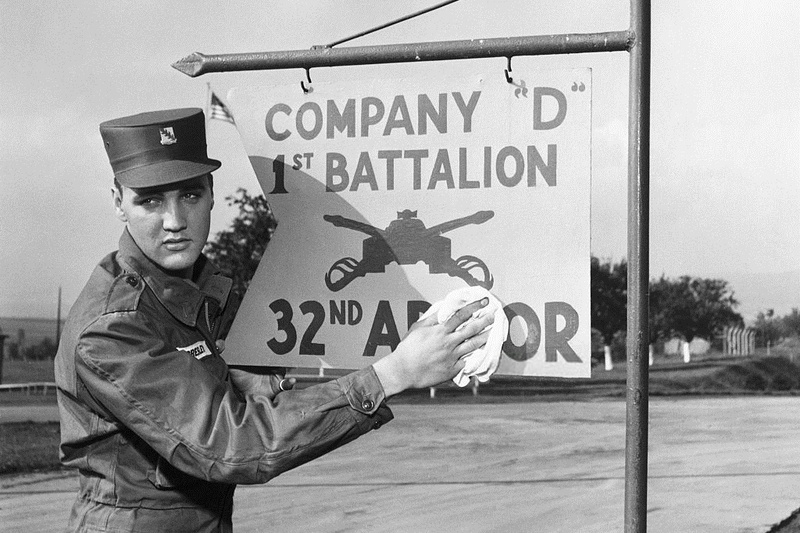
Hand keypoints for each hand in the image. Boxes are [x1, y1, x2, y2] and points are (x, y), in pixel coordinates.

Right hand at [373, 298, 493, 396]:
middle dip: (485, 321)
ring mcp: (452, 357)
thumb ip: (432, 318)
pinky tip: (482, 353)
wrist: (403, 370)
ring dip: (485, 337)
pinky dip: (475, 358)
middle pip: (471, 329)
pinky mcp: (452, 369)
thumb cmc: (408, 349)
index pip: (461, 315)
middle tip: (495, 315)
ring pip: (473, 345)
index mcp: (440, 331)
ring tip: (493, 332)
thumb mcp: (417, 328)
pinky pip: (467, 362)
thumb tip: (443, 310)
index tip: (484, 301)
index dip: (474, 307)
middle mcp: (449, 342)